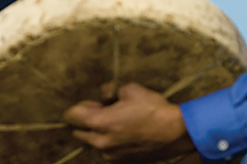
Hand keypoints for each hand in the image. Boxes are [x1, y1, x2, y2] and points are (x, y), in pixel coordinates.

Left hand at [63, 82, 196, 162]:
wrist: (175, 133)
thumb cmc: (153, 109)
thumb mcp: (130, 89)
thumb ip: (110, 90)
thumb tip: (104, 95)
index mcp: (100, 123)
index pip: (71, 116)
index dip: (80, 106)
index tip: (94, 103)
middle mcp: (100, 142)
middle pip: (78, 132)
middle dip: (87, 121)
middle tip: (105, 111)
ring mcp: (110, 155)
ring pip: (92, 142)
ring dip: (98, 132)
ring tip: (119, 122)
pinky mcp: (120, 161)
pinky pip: (106, 150)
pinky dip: (110, 141)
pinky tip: (126, 133)